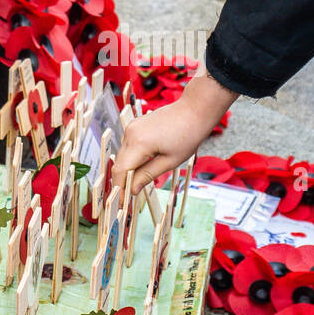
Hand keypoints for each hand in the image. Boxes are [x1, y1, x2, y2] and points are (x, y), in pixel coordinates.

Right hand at [113, 70, 236, 196]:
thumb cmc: (188, 135)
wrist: (194, 110)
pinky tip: (141, 167)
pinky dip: (132, 158)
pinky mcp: (135, 125)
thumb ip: (147, 176)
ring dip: (127, 170)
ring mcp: (131, 127)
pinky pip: (128, 146)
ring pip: (123, 155)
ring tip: (136, 184)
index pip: (121, 171)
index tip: (121, 204)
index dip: (119, 188)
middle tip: (128, 198)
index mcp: (139, 143)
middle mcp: (130, 133)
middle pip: (120, 163)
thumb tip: (131, 190)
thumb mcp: (169, 162)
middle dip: (122, 181)